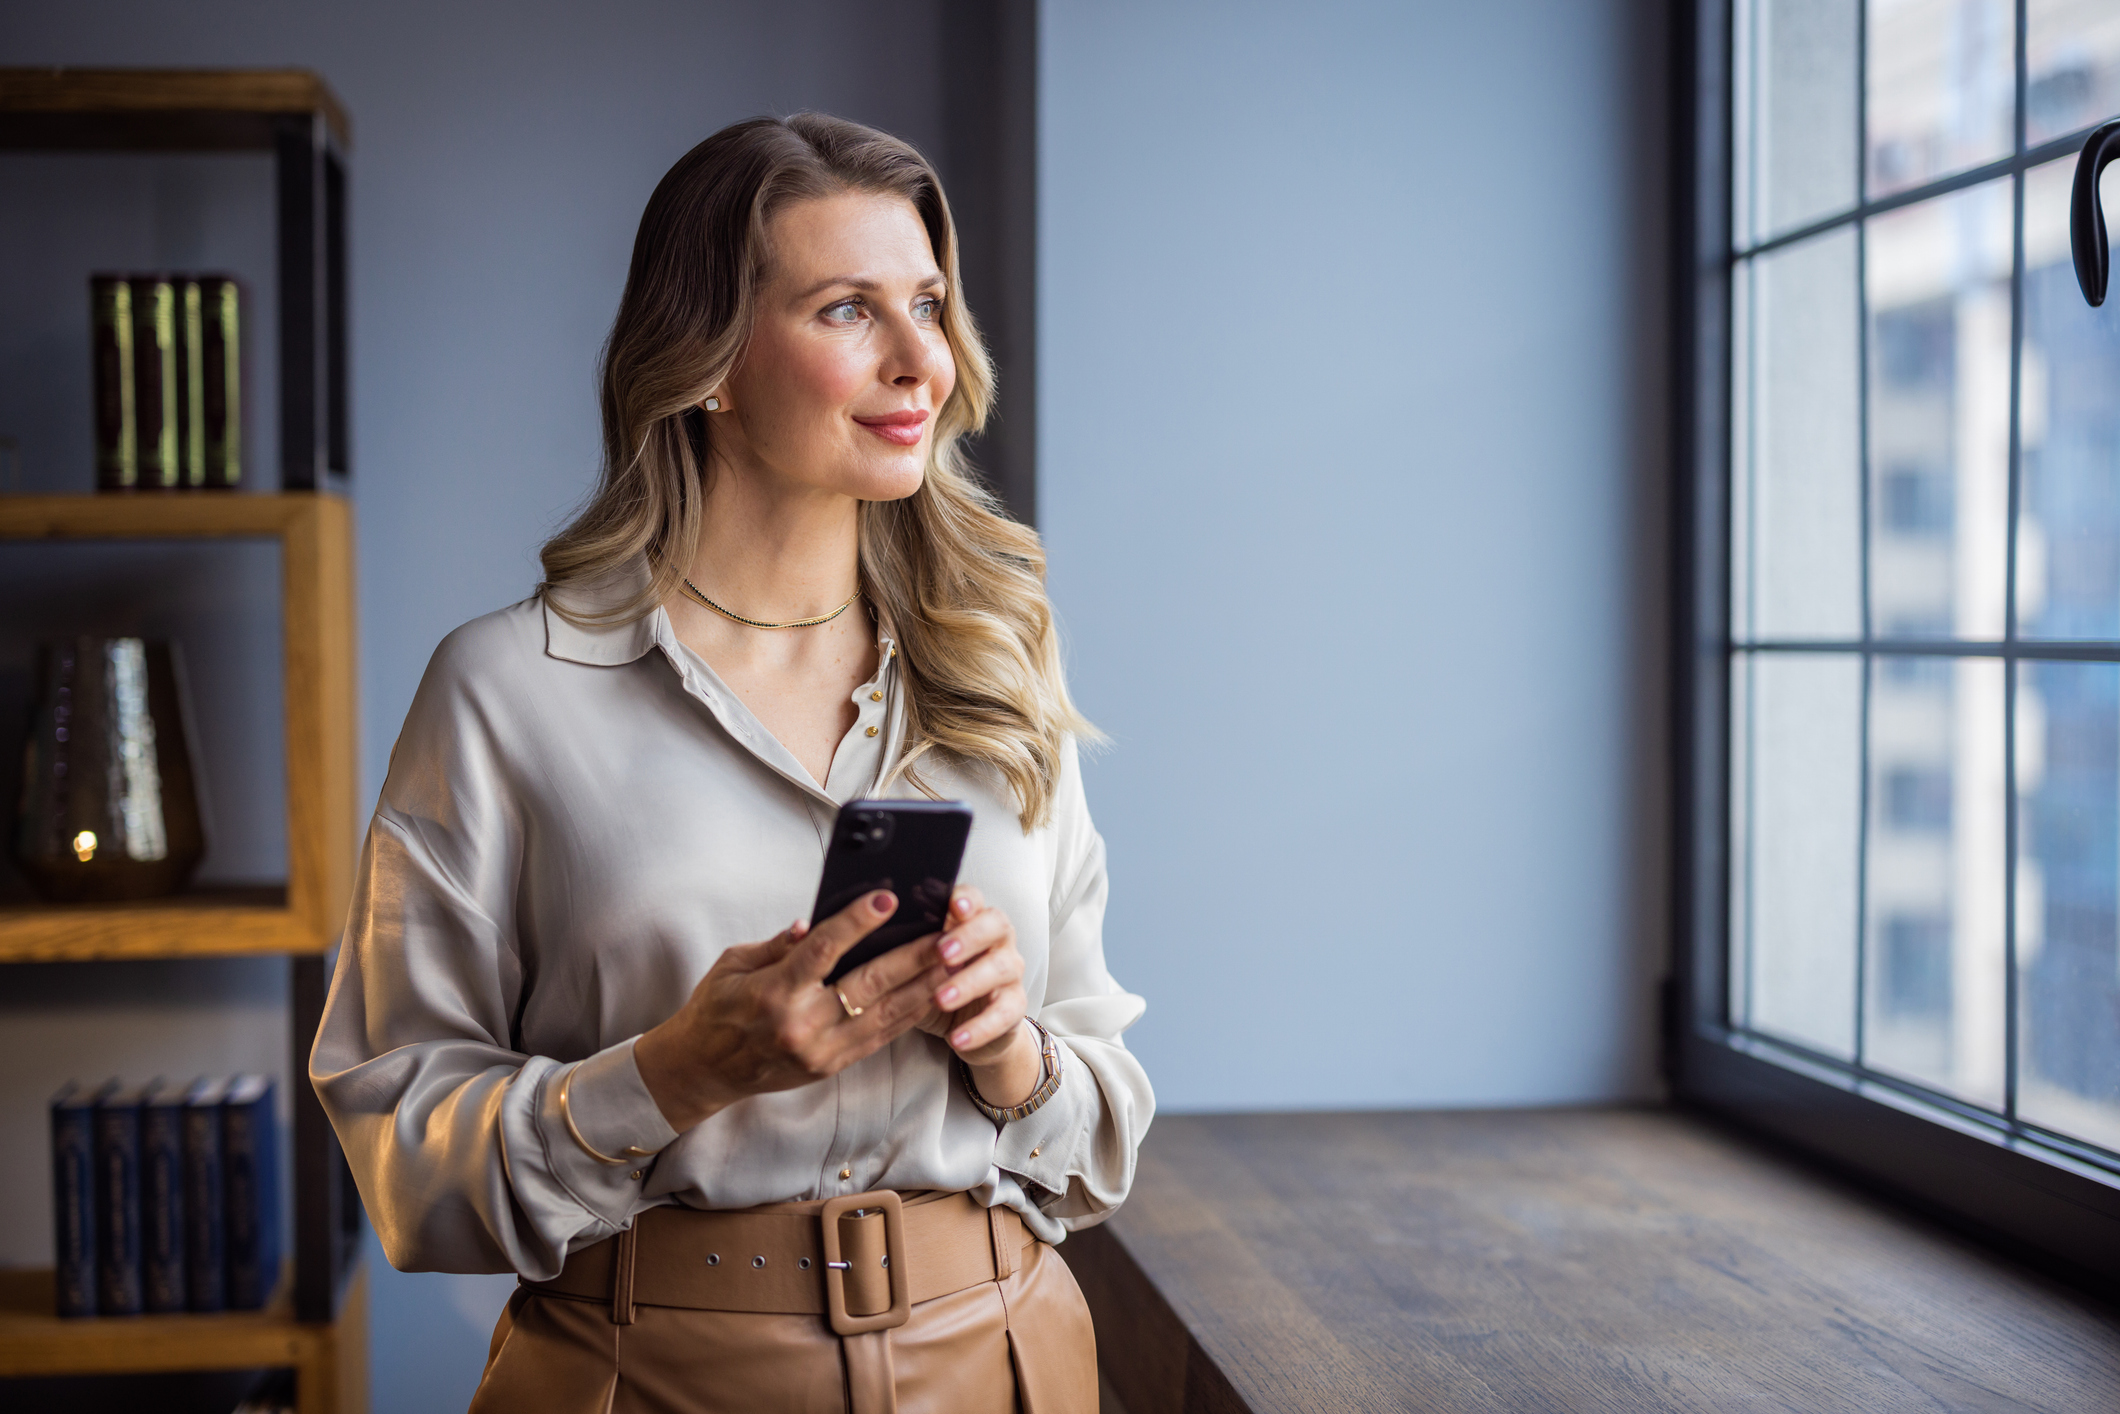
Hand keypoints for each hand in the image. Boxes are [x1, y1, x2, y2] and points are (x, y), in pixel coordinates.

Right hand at [634, 889, 951, 1131]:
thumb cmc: (716, 1009)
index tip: (886, 899)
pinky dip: (908, 1016)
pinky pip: (879, 1038)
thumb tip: (812, 922)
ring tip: (955, 963)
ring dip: (923, 988)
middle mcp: (800, 1025)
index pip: (822, 951)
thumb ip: (778, 945)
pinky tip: (932, 995)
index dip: (856, 923)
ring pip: (884, 1016)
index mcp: (773, 992)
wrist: (701, 1070)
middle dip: (911, 957)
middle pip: (867, 985)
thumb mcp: (734, 965)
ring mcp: (819, 1051)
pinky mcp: (830, 1067)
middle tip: (944, 933)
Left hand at [916, 886, 1042, 1109]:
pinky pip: (1003, 1014)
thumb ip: (903, 944)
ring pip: (1001, 968)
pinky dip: (979, 1027)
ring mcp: (1010, 972)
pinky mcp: (1014, 1006)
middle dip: (969, 936)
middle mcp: (997, 940)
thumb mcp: (918, 963)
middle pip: (996, 925)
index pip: (973, 898)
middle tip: (941, 952)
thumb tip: (866, 928)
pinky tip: (957, 1038)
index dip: (965, 898)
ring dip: (970, 982)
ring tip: (941, 997)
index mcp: (972, 920)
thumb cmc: (936, 984)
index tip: (950, 905)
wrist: (968, 1026)